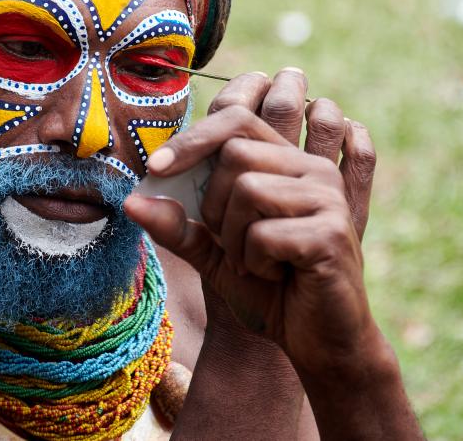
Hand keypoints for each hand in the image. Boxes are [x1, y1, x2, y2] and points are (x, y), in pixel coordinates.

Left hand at [125, 69, 382, 380]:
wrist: (319, 342)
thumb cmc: (270, 291)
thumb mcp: (212, 255)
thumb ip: (177, 225)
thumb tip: (131, 201)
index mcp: (287, 163)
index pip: (235, 121)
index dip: (192, 140)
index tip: (157, 168)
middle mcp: (313, 169)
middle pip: (235, 153)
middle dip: (215, 205)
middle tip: (233, 245)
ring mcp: (327, 197)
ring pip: (248, 189)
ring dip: (235, 239)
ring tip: (257, 264)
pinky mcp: (331, 231)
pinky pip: (263, 234)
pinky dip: (255, 264)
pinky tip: (278, 278)